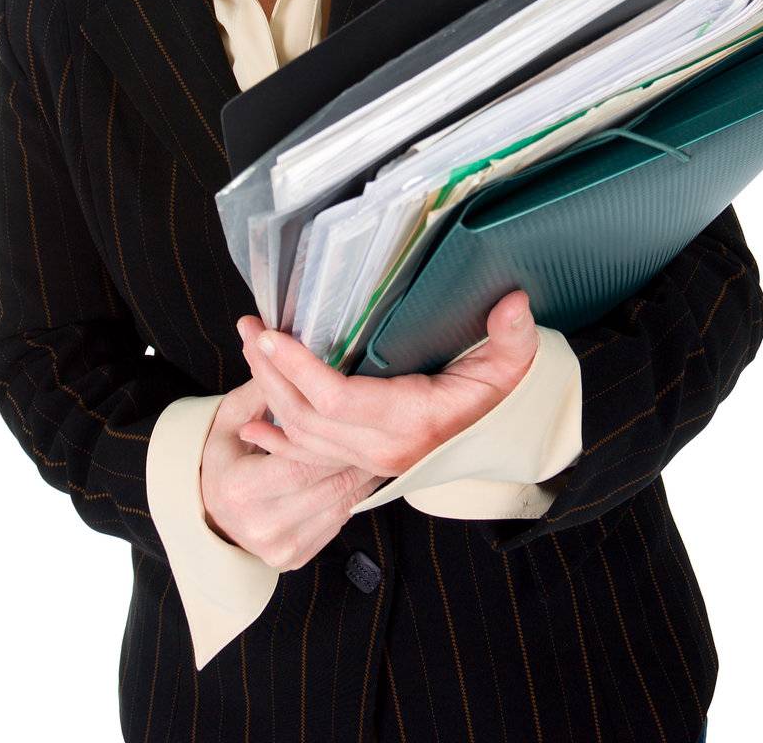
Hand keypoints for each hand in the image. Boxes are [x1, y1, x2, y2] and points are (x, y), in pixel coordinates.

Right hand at [199, 375, 387, 570]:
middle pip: (327, 483)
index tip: (356, 414)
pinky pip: (338, 522)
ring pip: (341, 504)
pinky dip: (353, 495)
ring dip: (364, 474)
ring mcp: (281, 547)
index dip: (332, 437)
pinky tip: (365, 472)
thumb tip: (286, 354)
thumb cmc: (220, 460)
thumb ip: (259, 391)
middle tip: (381, 427)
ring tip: (381, 445)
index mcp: (240, 489)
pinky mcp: (296, 558)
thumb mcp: (227, 419)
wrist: (207, 517)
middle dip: (356, 453)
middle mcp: (262, 525)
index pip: (300, 460)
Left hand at [234, 290, 538, 476]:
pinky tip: (250, 426)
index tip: (271, 336)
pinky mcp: (362, 460)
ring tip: (249, 347)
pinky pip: (308, 455)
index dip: (299, 369)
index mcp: (410, 421)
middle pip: (306, 416)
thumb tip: (513, 303)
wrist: (502, 441)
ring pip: (301, 433)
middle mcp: (382, 447)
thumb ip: (512, 336)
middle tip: (249, 327)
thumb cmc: (500, 399)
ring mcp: (369, 458)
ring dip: (267, 391)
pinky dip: (275, 441)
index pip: (338, 400)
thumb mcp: (512, 365)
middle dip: (269, 372)